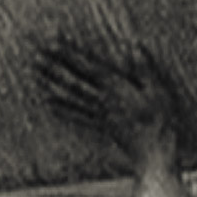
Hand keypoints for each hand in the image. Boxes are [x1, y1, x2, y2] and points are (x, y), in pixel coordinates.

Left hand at [37, 39, 182, 171]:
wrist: (154, 153)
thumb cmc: (160, 121)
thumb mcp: (158, 90)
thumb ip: (144, 68)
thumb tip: (134, 46)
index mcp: (116, 88)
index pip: (88, 67)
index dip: (69, 54)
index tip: (53, 43)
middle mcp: (102, 100)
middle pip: (73, 81)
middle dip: (54, 67)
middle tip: (36, 57)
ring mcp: (99, 114)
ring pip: (70, 97)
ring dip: (52, 85)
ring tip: (37, 75)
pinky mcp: (100, 126)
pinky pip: (76, 116)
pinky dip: (61, 109)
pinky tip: (49, 103)